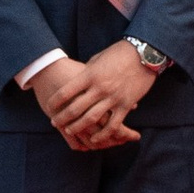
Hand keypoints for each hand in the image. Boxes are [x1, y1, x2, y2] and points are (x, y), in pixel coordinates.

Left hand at [31, 45, 150, 149]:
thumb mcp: (98, 59)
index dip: (55, 101)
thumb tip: (77, 81)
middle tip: (54, 123)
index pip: (67, 91)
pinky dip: (102, 135)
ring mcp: (113, 98)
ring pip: (91, 119)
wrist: (144, 53)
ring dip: (78, 127)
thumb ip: (87, 72)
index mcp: (90, 75)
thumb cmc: (119, 53)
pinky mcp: (126, 105)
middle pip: (76, 108)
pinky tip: (95, 139)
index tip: (49, 106)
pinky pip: (112, 125)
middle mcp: (100, 88)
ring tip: (69, 131)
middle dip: (62, 118)